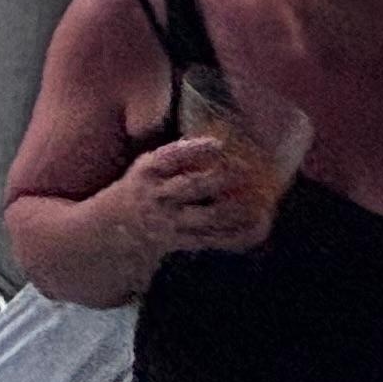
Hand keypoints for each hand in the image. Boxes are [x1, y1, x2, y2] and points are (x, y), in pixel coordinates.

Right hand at [114, 136, 273, 256]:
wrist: (119, 228)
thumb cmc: (142, 188)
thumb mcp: (146, 167)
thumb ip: (174, 157)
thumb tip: (218, 140)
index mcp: (147, 172)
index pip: (169, 158)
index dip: (194, 150)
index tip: (218, 143)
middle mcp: (159, 196)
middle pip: (193, 186)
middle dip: (222, 177)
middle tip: (248, 168)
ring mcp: (173, 221)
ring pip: (210, 217)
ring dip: (239, 209)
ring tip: (263, 199)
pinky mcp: (187, 241)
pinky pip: (219, 240)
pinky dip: (243, 233)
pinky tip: (261, 224)